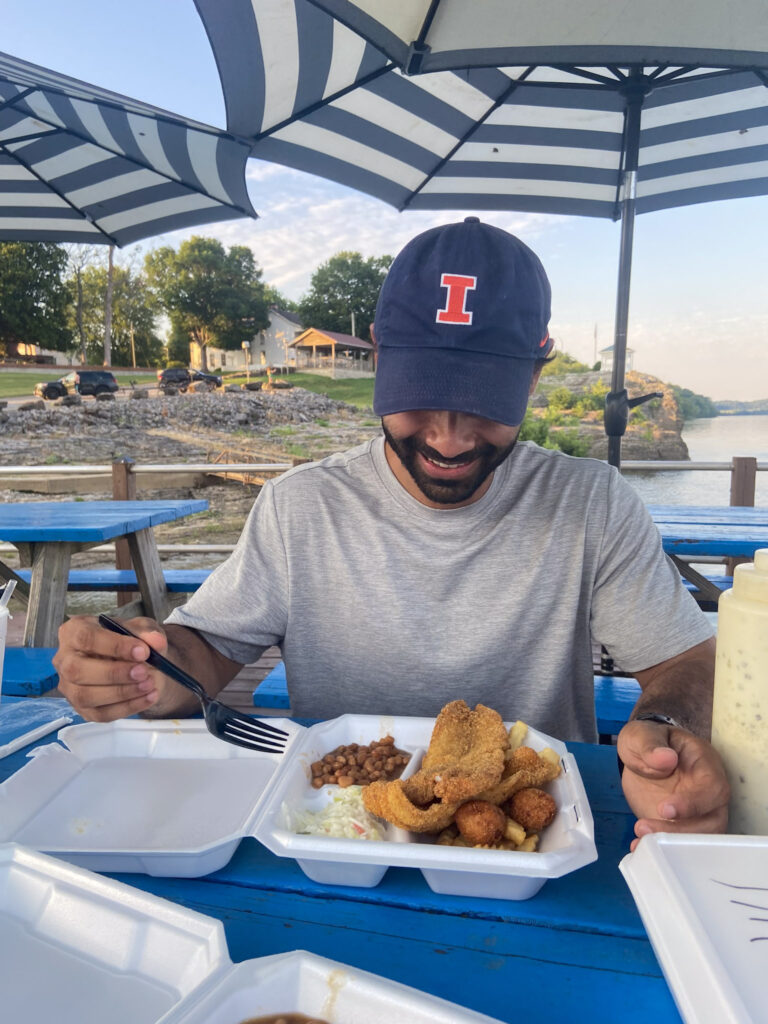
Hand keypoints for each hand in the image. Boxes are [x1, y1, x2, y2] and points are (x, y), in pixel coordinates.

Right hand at [54, 615, 168, 720]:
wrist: (135, 662)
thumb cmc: (129, 640)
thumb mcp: (141, 628)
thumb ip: (147, 631)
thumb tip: (156, 642)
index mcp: (73, 631)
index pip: (86, 638)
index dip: (114, 646)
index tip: (143, 651)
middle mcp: (64, 660)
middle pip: (77, 670)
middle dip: (114, 673)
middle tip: (144, 672)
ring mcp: (70, 687)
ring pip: (85, 696)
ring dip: (121, 693)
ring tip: (149, 685)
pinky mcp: (82, 708)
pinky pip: (100, 714)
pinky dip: (127, 707)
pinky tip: (148, 698)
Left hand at [617, 719, 729, 850]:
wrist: (642, 756)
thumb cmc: (647, 741)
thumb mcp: (642, 735)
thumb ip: (651, 744)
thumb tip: (666, 758)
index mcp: (704, 764)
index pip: (712, 788)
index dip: (693, 803)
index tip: (664, 809)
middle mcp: (708, 793)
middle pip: (711, 821)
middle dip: (679, 830)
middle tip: (643, 827)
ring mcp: (699, 814)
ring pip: (699, 839)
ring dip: (671, 843)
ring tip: (639, 840)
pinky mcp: (683, 827)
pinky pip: (681, 844)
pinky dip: (661, 850)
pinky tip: (638, 847)